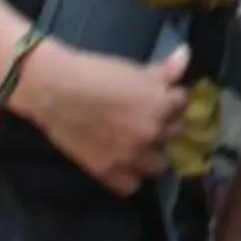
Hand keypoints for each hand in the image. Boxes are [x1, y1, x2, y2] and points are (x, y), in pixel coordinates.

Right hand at [16, 42, 191, 195]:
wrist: (55, 90)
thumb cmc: (95, 73)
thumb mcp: (134, 69)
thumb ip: (165, 70)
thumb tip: (185, 54)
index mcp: (161, 106)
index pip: (182, 104)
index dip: (172, 99)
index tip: (161, 97)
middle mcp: (151, 134)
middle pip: (175, 135)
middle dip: (165, 126)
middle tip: (149, 120)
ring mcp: (131, 156)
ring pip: (158, 166)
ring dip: (152, 156)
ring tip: (140, 146)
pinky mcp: (108, 171)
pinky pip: (131, 186)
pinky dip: (129, 177)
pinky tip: (124, 165)